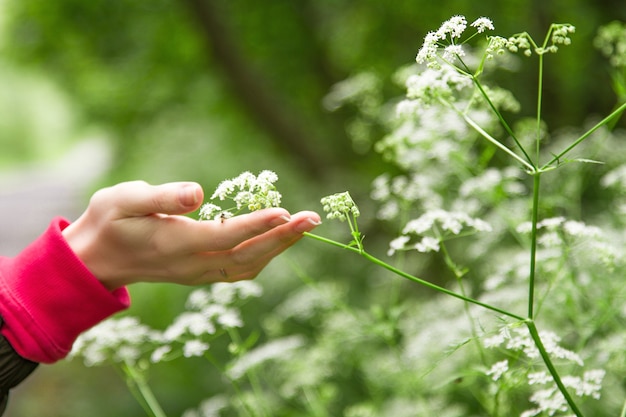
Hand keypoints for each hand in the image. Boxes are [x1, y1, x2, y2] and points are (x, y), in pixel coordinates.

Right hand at [62, 181, 320, 289]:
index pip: (226, 236)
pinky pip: (239, 271)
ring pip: (247, 267)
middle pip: (247, 256)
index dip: (257, 225)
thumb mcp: (123, 199)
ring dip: (278, 248)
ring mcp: (197, 274)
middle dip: (282, 237)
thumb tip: (198, 193)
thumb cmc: (108, 221)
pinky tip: (277, 241)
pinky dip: (263, 256)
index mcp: (175, 243)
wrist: (96, 260)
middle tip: (313, 218)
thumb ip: (161, 197)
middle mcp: (191, 264)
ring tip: (304, 227)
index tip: (285, 212)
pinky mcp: (200, 274)